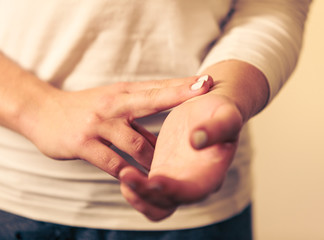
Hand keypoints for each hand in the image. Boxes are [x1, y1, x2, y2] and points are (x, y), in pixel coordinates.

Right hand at [27, 76, 212, 177]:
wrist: (42, 112)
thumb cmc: (87, 109)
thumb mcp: (113, 104)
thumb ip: (138, 117)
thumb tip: (167, 135)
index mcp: (122, 93)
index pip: (157, 87)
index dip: (182, 86)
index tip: (206, 82)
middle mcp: (112, 104)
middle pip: (151, 99)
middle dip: (178, 96)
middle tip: (203, 91)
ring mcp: (97, 124)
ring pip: (135, 143)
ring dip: (154, 158)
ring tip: (169, 170)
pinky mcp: (83, 144)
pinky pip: (112, 163)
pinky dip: (127, 173)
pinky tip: (137, 180)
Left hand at [119, 93, 242, 220]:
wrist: (211, 107)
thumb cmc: (222, 111)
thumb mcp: (227, 116)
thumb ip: (217, 129)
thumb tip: (196, 141)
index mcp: (212, 174)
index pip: (192, 193)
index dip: (173, 191)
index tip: (154, 181)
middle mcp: (193, 183)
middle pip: (167, 204)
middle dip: (145, 195)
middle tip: (126, 174)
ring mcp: (176, 179)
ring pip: (152, 202)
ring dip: (136, 194)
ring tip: (123, 172)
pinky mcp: (162, 170)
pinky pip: (145, 189)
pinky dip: (133, 185)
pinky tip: (123, 168)